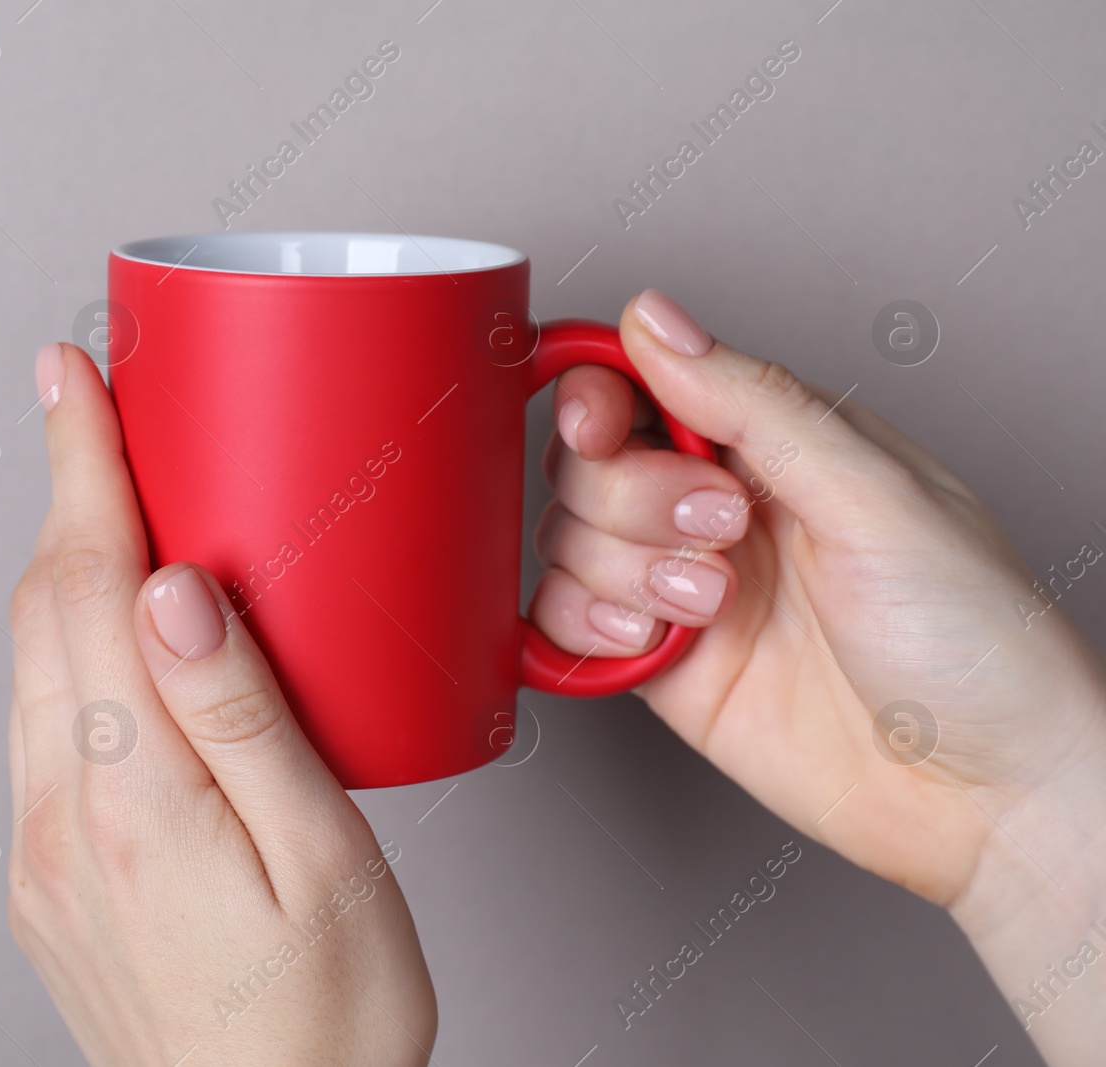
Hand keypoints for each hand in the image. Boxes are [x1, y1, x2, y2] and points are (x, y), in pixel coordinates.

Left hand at [6, 343, 436, 1065]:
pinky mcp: (50, 880)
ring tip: (111, 495)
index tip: (70, 378)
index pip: (88, 586)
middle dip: (64, 491)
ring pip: (31, 665)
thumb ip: (246, 721)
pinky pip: (42, 726)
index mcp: (137, 798)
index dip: (80, 466)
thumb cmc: (326, 1023)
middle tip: (91, 406)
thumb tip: (173, 591)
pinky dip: (68, 645)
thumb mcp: (326, 862)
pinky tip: (117, 634)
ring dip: (62, 564)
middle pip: (42, 609)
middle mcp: (62, 819)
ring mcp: (42, 854)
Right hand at [532, 290, 1105, 1062]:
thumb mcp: (875, 497)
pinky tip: (652, 638)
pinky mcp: (662, 663)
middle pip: (594, 461)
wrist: (987, 796)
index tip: (598, 423)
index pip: (648, 384)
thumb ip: (757, 405)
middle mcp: (724, 508)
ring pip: (571, 538)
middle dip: (635, 496)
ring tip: (709, 603)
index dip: (600, 394)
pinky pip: (567, 624)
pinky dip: (585, 626)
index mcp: (783, 444)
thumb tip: (657, 322)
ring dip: (620, 566)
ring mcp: (687, 586)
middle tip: (720, 531)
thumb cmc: (977, 643)